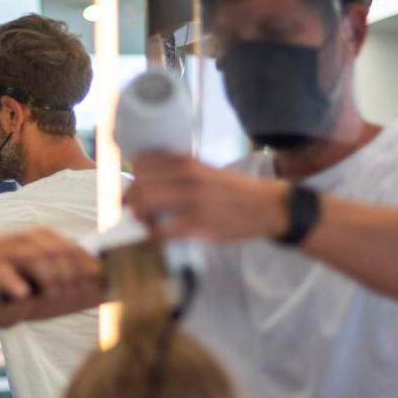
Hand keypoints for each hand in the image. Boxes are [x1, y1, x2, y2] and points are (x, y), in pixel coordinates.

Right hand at [0, 229, 104, 327]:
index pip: (60, 243)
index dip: (79, 259)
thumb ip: (69, 274)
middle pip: (46, 248)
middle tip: (74, 290)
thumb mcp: (45, 280)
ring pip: (27, 256)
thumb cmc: (19, 289)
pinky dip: (13, 283)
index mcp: (33, 238)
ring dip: (47, 276)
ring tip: (56, 294)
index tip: (93, 278)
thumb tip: (102, 276)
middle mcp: (16, 239)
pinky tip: (24, 294)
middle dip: (66, 269)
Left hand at [125, 153, 289, 241]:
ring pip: (145, 206)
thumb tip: (145, 178)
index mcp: (187, 163)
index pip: (143, 163)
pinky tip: (158, 235)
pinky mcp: (197, 225)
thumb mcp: (206, 170)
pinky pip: (160, 231)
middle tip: (136, 209)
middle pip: (139, 185)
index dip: (133, 176)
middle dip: (132, 199)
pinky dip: (153, 234)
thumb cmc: (233, 190)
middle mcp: (186, 178)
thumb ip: (179, 172)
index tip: (136, 187)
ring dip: (140, 216)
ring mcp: (191, 201)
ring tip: (148, 221)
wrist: (266, 206)